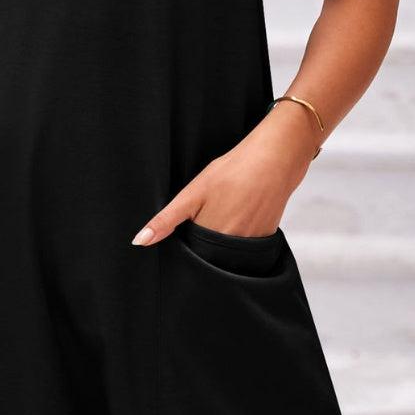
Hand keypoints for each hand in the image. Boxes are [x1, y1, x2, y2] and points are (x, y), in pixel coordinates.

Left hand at [130, 123, 310, 245]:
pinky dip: (241, 233)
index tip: (191, 223)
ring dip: (223, 236)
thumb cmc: (233, 172)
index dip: (186, 240)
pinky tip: (242, 211)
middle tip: (213, 208)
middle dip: (204, 239)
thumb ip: (166, 220)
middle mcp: (230, 249)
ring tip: (228, 207)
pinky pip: (246, 246)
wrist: (274, 160)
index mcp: (208, 238)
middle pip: (209, 254)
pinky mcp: (265, 239)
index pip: (189, 253)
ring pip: (227, 250)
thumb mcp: (192, 193)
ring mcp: (250, 246)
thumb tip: (139, 241)